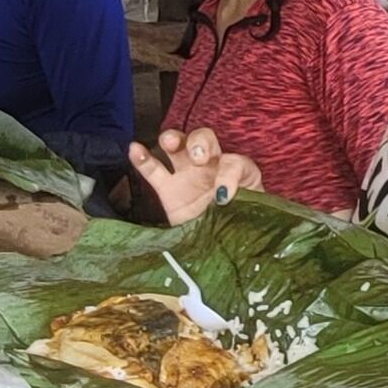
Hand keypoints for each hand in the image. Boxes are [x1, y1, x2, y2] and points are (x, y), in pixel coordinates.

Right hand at [127, 128, 263, 222]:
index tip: (224, 196)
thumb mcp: (252, 214)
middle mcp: (211, 168)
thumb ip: (245, 204)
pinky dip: (142, 158)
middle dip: (200, 143)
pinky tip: (135, 149)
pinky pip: (153, 169)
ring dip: (173, 139)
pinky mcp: (167, 189)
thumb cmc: (243, 225)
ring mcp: (187, 176)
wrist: (223, 248)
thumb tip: (224, 199)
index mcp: (237, 172)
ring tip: (169, 143)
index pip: (233, 162)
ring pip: (178, 146)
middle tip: (198, 158)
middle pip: (204, 140)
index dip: (229, 174)